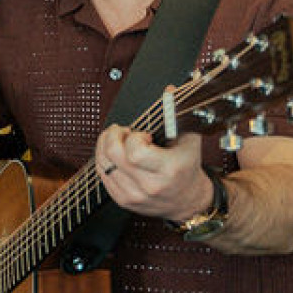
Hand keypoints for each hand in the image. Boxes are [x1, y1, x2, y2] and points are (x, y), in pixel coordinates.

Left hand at [93, 125, 214, 221]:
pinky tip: (114, 154)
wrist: (188, 201)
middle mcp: (150, 186)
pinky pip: (102, 175)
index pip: (135, 151)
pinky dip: (104, 159)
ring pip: (103, 164)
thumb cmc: (187, 168)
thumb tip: (169, 90)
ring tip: (117, 140)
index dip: (135, 138)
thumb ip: (177, 115)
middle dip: (112, 136)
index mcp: (169, 170)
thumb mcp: (189, 141)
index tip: (143, 135)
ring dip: (105, 146)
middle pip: (114, 155)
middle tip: (122, 132)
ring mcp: (135, 195)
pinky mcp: (123, 201)